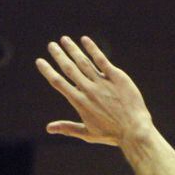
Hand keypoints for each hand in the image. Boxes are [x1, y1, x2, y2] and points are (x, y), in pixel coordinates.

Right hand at [36, 35, 151, 145]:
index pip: (59, 83)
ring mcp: (103, 83)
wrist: (135, 131)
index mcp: (80, 102)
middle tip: (51, 45)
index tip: (40, 61)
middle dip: (59, 55)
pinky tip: (85, 40)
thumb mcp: (88, 134)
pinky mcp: (117, 77)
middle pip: (69, 68)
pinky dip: (92, 49)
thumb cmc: (112, 135)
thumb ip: (68, 128)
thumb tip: (48, 128)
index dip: (48, 71)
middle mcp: (89, 90)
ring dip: (73, 49)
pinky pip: (102, 60)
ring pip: (84, 62)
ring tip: (65, 40)